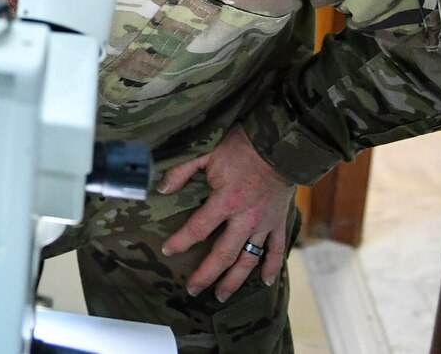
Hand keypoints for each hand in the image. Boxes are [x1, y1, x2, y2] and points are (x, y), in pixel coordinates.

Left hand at [159, 126, 293, 298]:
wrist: (280, 144)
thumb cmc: (241, 147)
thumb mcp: (207, 152)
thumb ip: (182, 171)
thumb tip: (160, 188)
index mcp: (225, 201)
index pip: (198, 228)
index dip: (181, 241)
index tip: (168, 251)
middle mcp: (245, 219)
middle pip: (223, 254)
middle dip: (207, 274)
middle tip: (192, 290)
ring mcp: (264, 224)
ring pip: (249, 259)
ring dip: (234, 280)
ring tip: (221, 296)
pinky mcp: (279, 223)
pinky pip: (275, 250)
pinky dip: (271, 267)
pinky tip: (263, 282)